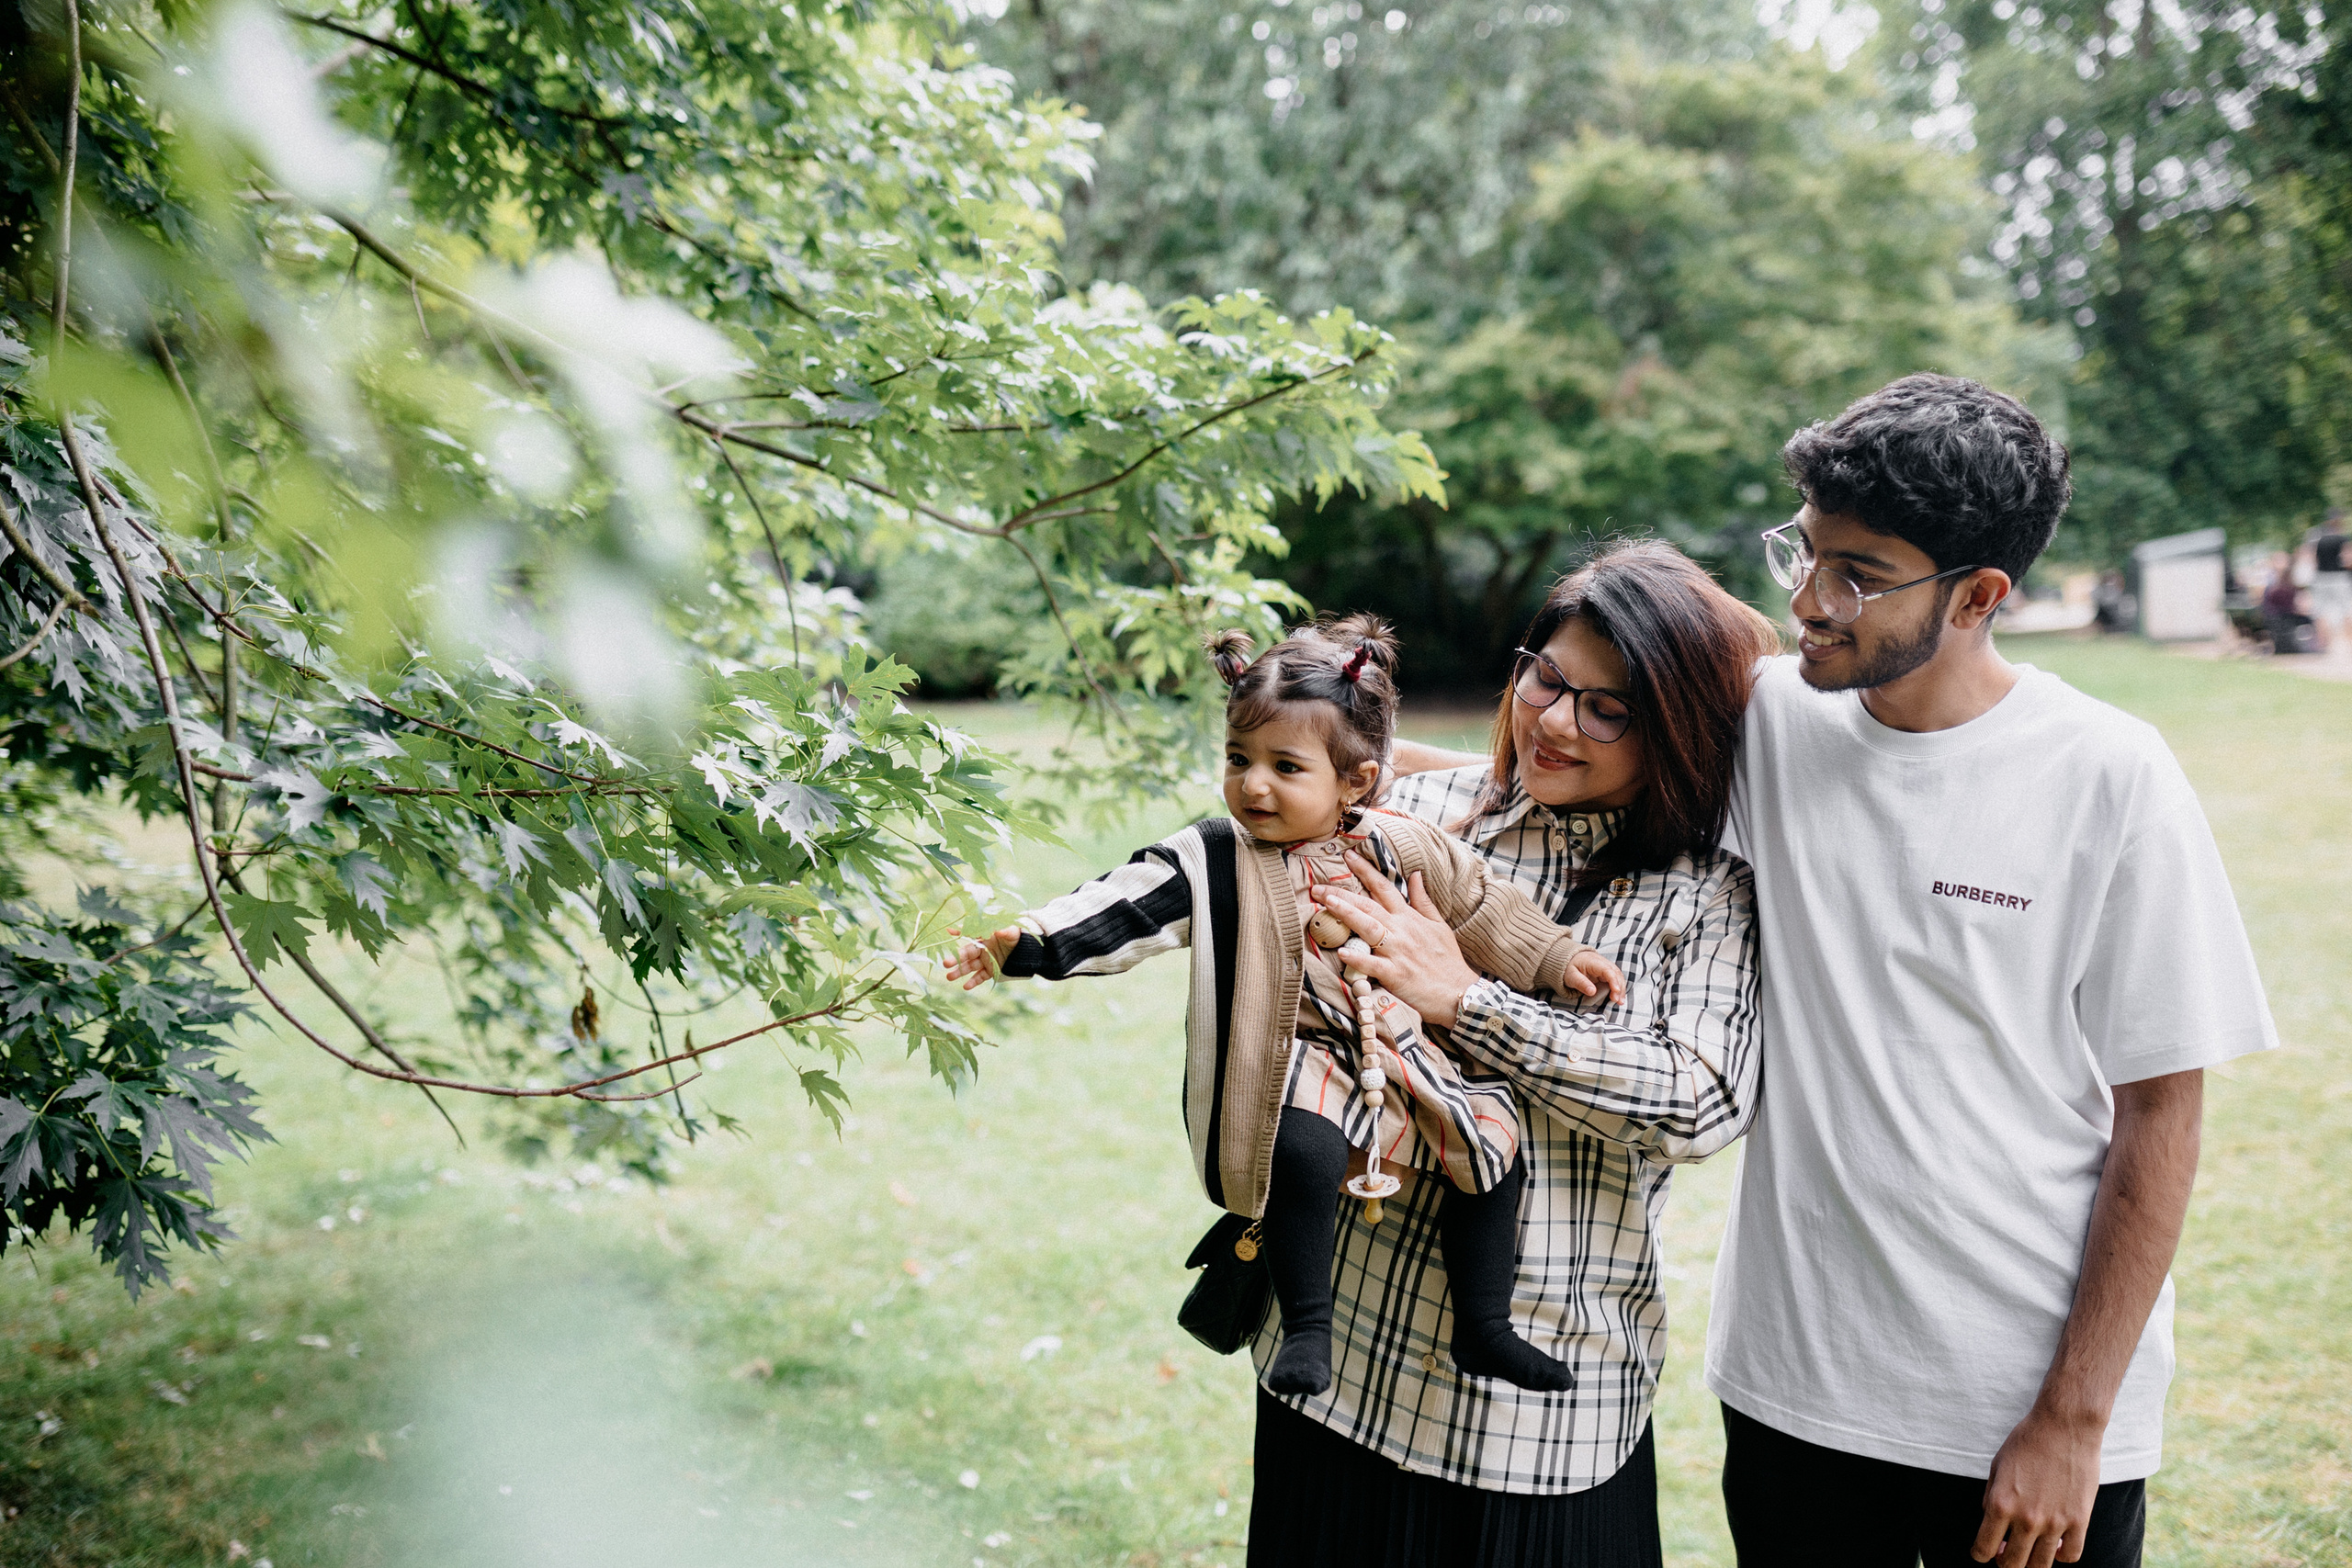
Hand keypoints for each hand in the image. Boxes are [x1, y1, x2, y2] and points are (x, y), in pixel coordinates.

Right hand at [943, 926, 1019, 989]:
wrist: (1027, 952)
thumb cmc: (1018, 938)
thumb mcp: (1012, 932)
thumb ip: (1004, 931)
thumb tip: (997, 930)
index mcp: (985, 937)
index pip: (970, 934)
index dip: (959, 933)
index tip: (948, 932)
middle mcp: (982, 949)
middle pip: (966, 953)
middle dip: (956, 958)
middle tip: (945, 963)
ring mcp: (985, 961)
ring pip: (970, 966)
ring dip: (960, 971)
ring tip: (949, 977)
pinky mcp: (990, 971)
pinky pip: (980, 977)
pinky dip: (973, 982)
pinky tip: (966, 987)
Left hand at [1309, 852, 1481, 1028]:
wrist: (1459, 992)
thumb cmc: (1447, 960)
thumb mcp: (1439, 924)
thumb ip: (1423, 900)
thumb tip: (1415, 874)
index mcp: (1409, 918)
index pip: (1384, 888)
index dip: (1365, 871)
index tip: (1347, 856)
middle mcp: (1400, 931)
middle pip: (1368, 905)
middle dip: (1342, 894)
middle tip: (1318, 886)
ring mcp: (1397, 952)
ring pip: (1368, 928)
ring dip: (1347, 914)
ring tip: (1327, 903)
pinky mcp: (1395, 974)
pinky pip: (1373, 965)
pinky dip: (1358, 959)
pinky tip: (1341, 952)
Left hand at [1569, 947, 1626, 1005]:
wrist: (1569, 959)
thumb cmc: (1569, 968)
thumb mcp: (1571, 976)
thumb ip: (1581, 983)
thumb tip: (1592, 992)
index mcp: (1593, 962)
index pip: (1607, 970)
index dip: (1613, 981)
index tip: (1615, 991)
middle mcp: (1603, 962)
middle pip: (1616, 973)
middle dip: (1619, 987)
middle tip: (1617, 1001)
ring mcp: (1606, 966)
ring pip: (1618, 976)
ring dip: (1621, 989)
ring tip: (1620, 1002)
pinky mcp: (1607, 972)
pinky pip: (1616, 979)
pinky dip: (1618, 988)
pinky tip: (1618, 997)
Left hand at [1973, 1408, 2104, 1566]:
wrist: (2065, 1427)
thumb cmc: (2027, 1441)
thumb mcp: (1997, 1466)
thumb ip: (1991, 1497)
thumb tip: (1990, 1522)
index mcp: (2000, 1504)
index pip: (1984, 1548)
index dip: (1980, 1554)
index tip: (1983, 1553)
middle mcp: (2026, 1518)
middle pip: (2012, 1563)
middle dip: (2004, 1562)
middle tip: (2005, 1553)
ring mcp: (2055, 1523)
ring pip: (2041, 1565)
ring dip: (2031, 1563)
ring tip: (2028, 1552)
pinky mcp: (2080, 1521)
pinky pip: (2071, 1555)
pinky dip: (2062, 1556)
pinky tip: (2056, 1546)